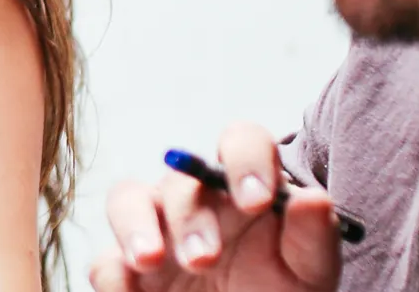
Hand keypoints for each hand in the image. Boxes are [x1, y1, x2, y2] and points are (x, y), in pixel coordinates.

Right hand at [88, 122, 340, 291]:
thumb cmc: (280, 290)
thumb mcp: (308, 270)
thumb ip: (312, 237)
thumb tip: (313, 199)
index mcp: (243, 185)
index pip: (240, 142)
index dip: (246, 160)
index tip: (257, 201)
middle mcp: (196, 199)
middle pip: (180, 179)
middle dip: (191, 218)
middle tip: (205, 259)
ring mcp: (157, 231)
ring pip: (126, 200)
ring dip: (135, 227)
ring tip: (150, 260)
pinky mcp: (128, 268)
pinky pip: (105, 261)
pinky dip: (112, 274)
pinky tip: (128, 291)